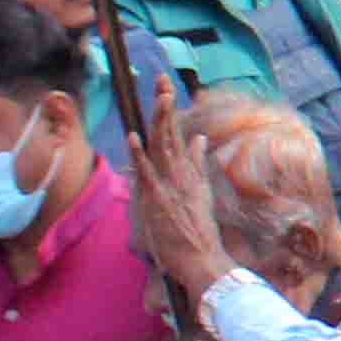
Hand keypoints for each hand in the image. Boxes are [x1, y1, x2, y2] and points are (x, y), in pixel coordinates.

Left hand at [126, 105, 240, 302]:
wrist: (205, 261)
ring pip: (164, 147)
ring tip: (156, 95)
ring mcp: (172, 187)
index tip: (165, 90)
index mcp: (191, 174)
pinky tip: (134, 137)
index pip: (178, 136)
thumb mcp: (201, 192)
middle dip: (165, 106)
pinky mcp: (162, 200)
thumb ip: (199, 165)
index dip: (170, 112)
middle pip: (171, 134)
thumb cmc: (199, 235)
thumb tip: (200, 139)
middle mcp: (183, 176)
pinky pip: (149, 173)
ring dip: (158, 120)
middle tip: (161, 79)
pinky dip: (141, 154)